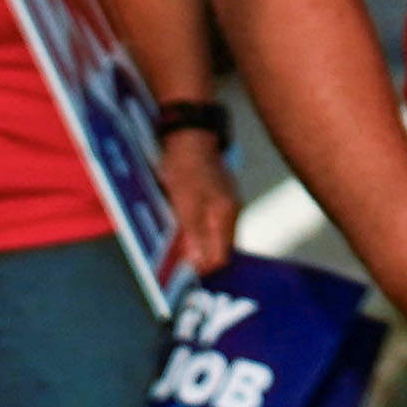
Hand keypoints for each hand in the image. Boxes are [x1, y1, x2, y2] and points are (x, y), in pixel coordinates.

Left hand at [161, 136, 242, 279]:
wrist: (189, 135)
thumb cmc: (185, 166)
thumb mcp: (184, 201)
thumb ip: (193, 233)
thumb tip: (199, 263)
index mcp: (225, 215)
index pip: (221, 257)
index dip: (202, 267)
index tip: (182, 271)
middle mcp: (231, 212)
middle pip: (219, 248)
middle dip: (200, 257)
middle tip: (176, 259)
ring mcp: (226, 203)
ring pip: (214, 235)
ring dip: (196, 242)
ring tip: (176, 242)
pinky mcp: (218, 196)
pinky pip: (210, 222)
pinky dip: (197, 228)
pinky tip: (182, 224)